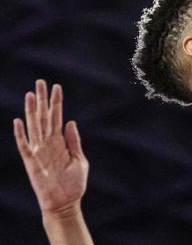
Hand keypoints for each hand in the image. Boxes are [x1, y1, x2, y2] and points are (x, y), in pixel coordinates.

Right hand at [13, 80, 88, 213]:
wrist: (65, 203)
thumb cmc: (74, 184)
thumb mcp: (79, 159)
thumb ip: (74, 140)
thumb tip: (70, 121)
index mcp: (60, 142)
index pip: (57, 117)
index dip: (56, 102)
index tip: (56, 86)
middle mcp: (48, 144)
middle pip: (44, 117)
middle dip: (42, 99)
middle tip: (40, 82)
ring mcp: (39, 152)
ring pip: (34, 126)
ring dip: (32, 110)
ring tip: (30, 94)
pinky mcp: (31, 163)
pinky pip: (24, 146)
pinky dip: (20, 134)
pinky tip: (18, 121)